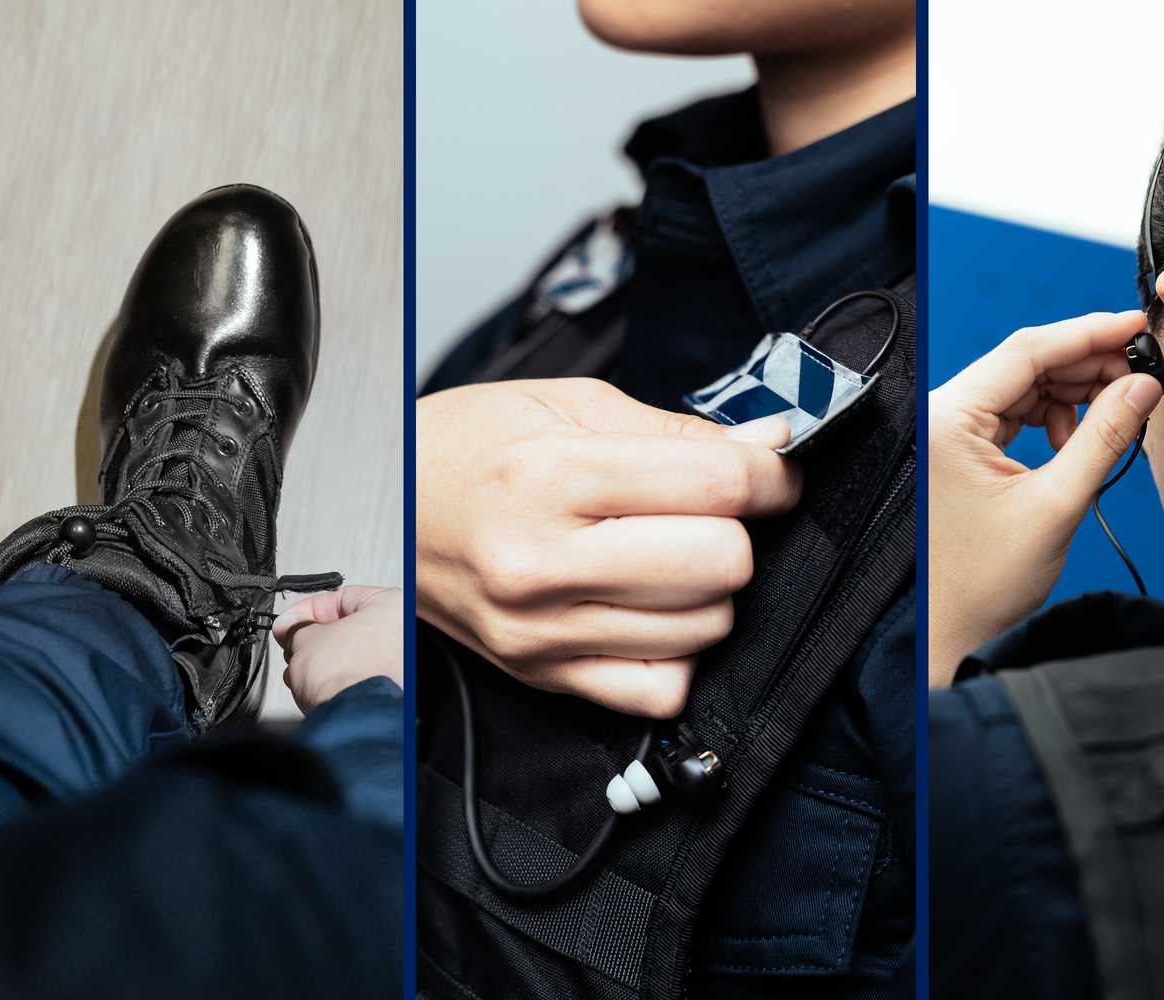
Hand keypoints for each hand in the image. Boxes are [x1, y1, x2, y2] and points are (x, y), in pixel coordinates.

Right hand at [272, 585, 402, 712]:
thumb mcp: (304, 636)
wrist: (351, 717)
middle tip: (292, 645)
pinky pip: (359, 674)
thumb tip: (296, 630)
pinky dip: (336, 678)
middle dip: (312, 639)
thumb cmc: (343, 673)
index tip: (286, 624)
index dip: (304, 611)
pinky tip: (317, 687)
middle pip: (346, 628)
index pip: (339, 598)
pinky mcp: (393, 687)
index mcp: (393, 605)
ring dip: (320, 661)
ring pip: (351, 654)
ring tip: (301, 670)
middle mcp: (404, 632)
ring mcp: (402, 663)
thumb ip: (299, 627)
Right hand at [416, 378, 800, 717]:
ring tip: (670, 555)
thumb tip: (770, 444)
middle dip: (737, 530)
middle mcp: (543, 561)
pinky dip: (678, 652)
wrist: (393, 507)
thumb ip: (677, 431)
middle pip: (722, 561)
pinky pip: (662, 690)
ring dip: (709, 591)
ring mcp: (542, 630)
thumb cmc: (470, 449)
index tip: (770, 468)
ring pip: (706, 628)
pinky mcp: (545, 675)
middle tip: (711, 512)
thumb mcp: (568, 407)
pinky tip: (655, 612)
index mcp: (551, 475)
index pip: (718, 484)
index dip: (770, 472)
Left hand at [928, 311, 1162, 686]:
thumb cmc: (980, 583)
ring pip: (1021, 386)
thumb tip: (1142, 385)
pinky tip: (1076, 437)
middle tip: (1141, 370)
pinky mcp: (957, 451)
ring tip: (1115, 411)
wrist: (947, 631)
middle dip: (1087, 363)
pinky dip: (1052, 416)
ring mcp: (945, 433)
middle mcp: (938, 418)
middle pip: (1024, 363)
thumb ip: (1105, 437)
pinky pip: (1011, 414)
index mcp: (946, 420)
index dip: (1089, 333)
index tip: (1137, 324)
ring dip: (1072, 392)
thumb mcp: (1056, 503)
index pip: (1025, 351)